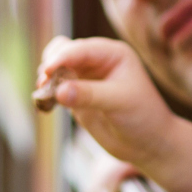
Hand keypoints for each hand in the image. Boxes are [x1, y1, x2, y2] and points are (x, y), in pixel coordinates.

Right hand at [35, 36, 179, 174]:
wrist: (147, 143)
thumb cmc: (142, 117)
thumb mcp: (119, 103)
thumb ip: (89, 95)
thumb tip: (58, 91)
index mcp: (113, 53)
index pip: (81, 49)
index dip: (62, 57)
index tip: (47, 70)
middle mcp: (97, 61)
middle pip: (64, 52)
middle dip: (51, 65)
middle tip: (43, 84)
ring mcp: (85, 77)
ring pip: (56, 68)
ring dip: (46, 79)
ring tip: (43, 94)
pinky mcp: (76, 95)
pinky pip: (55, 88)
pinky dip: (47, 93)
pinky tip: (44, 103)